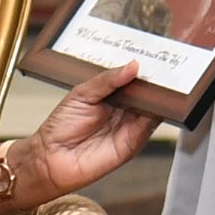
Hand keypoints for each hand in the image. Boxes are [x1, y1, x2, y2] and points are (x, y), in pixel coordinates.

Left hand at [15, 61, 156, 198]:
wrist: (51, 157)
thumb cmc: (61, 126)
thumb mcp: (82, 93)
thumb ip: (108, 80)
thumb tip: (132, 66)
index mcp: (112, 95)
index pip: (134, 80)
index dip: (143, 70)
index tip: (154, 57)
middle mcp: (124, 110)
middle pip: (147, 94)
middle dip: (156, 81)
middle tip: (163, 66)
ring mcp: (130, 126)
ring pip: (154, 108)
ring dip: (160, 97)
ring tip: (163, 82)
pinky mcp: (133, 142)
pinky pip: (150, 126)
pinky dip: (158, 114)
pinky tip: (158, 102)